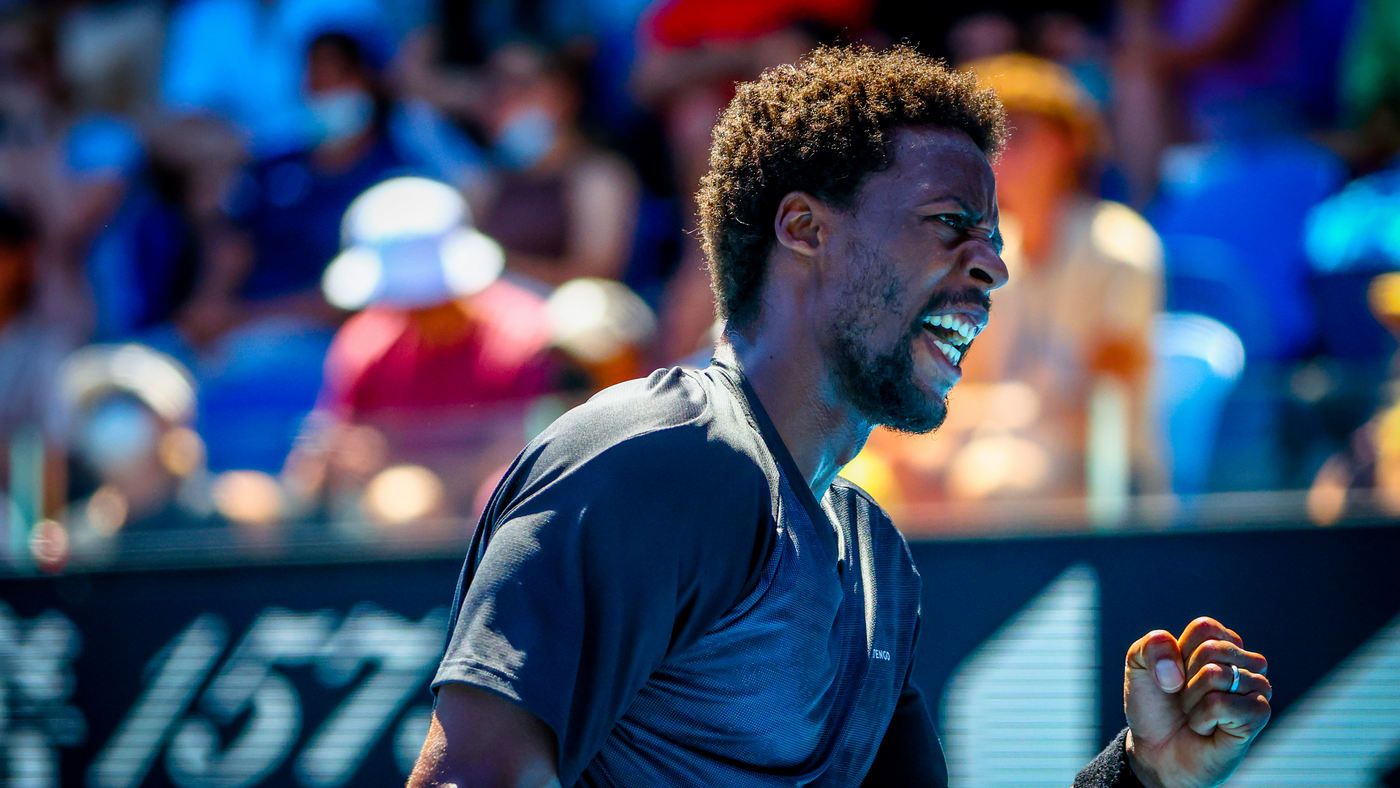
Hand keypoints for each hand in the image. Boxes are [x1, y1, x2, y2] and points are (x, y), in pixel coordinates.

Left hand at [1122, 617, 1270, 787]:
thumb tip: (1178, 672)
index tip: (1173, 675)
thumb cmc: (1154, 706)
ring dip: (1191, 700)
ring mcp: (1256, 688)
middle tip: (1184, 699)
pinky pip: (1223, 704)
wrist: (1154, 750)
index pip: (1205, 628)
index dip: (1177, 654)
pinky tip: (1206, 728)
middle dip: (1185, 678)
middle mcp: (1244, 662)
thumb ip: (1153, 646)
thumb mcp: (1139, 664)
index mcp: (1220, 642)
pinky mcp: (1259, 715)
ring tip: (1195, 713)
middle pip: (1212, 650)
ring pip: (1218, 675)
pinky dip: (1202, 718)